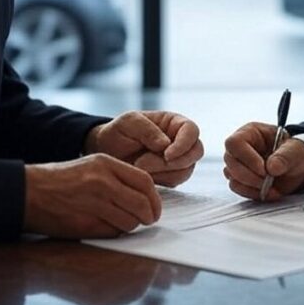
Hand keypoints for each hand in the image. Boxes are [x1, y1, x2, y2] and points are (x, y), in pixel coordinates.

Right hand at [23, 154, 160, 237]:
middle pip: (142, 204)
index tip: (154, 207)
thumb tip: (143, 195)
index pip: (145, 182)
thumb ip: (117, 177)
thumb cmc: (59, 180)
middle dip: (149, 216)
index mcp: (105, 164)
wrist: (28, 192)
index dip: (154, 198)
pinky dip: (115, 233)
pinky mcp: (86, 224)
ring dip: (131, 226)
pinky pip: (113, 232)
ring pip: (130, 221)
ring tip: (122, 223)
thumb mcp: (90, 166)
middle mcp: (103, 182)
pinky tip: (106, 227)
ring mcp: (94, 204)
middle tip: (147, 220)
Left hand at [85, 110, 203, 186]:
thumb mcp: (129, 122)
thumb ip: (148, 130)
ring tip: (139, 165)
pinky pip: (175, 182)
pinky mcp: (170, 175)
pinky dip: (160, 180)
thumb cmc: (119, 131)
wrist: (108, 151)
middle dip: (174, 162)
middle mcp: (180, 141)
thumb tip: (166, 145)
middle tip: (146, 163)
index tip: (166, 154)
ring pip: (186, 170)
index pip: (192, 131)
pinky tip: (143, 173)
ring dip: (162, 172)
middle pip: (195, 152)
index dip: (184, 144)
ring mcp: (177, 159)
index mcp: (174, 123)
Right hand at [223, 121, 303, 200]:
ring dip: (252, 186)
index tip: (264, 170)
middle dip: (250, 176)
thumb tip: (272, 167)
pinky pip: (237, 188)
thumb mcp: (295, 150)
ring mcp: (238, 163)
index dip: (247, 158)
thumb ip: (285, 156)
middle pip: (231, 161)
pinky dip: (252, 193)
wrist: (297, 168)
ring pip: (232, 176)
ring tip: (272, 188)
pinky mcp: (240, 179)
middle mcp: (241, 147)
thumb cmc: (295, 152)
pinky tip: (268, 192)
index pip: (235, 143)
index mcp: (251, 132)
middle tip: (268, 181)